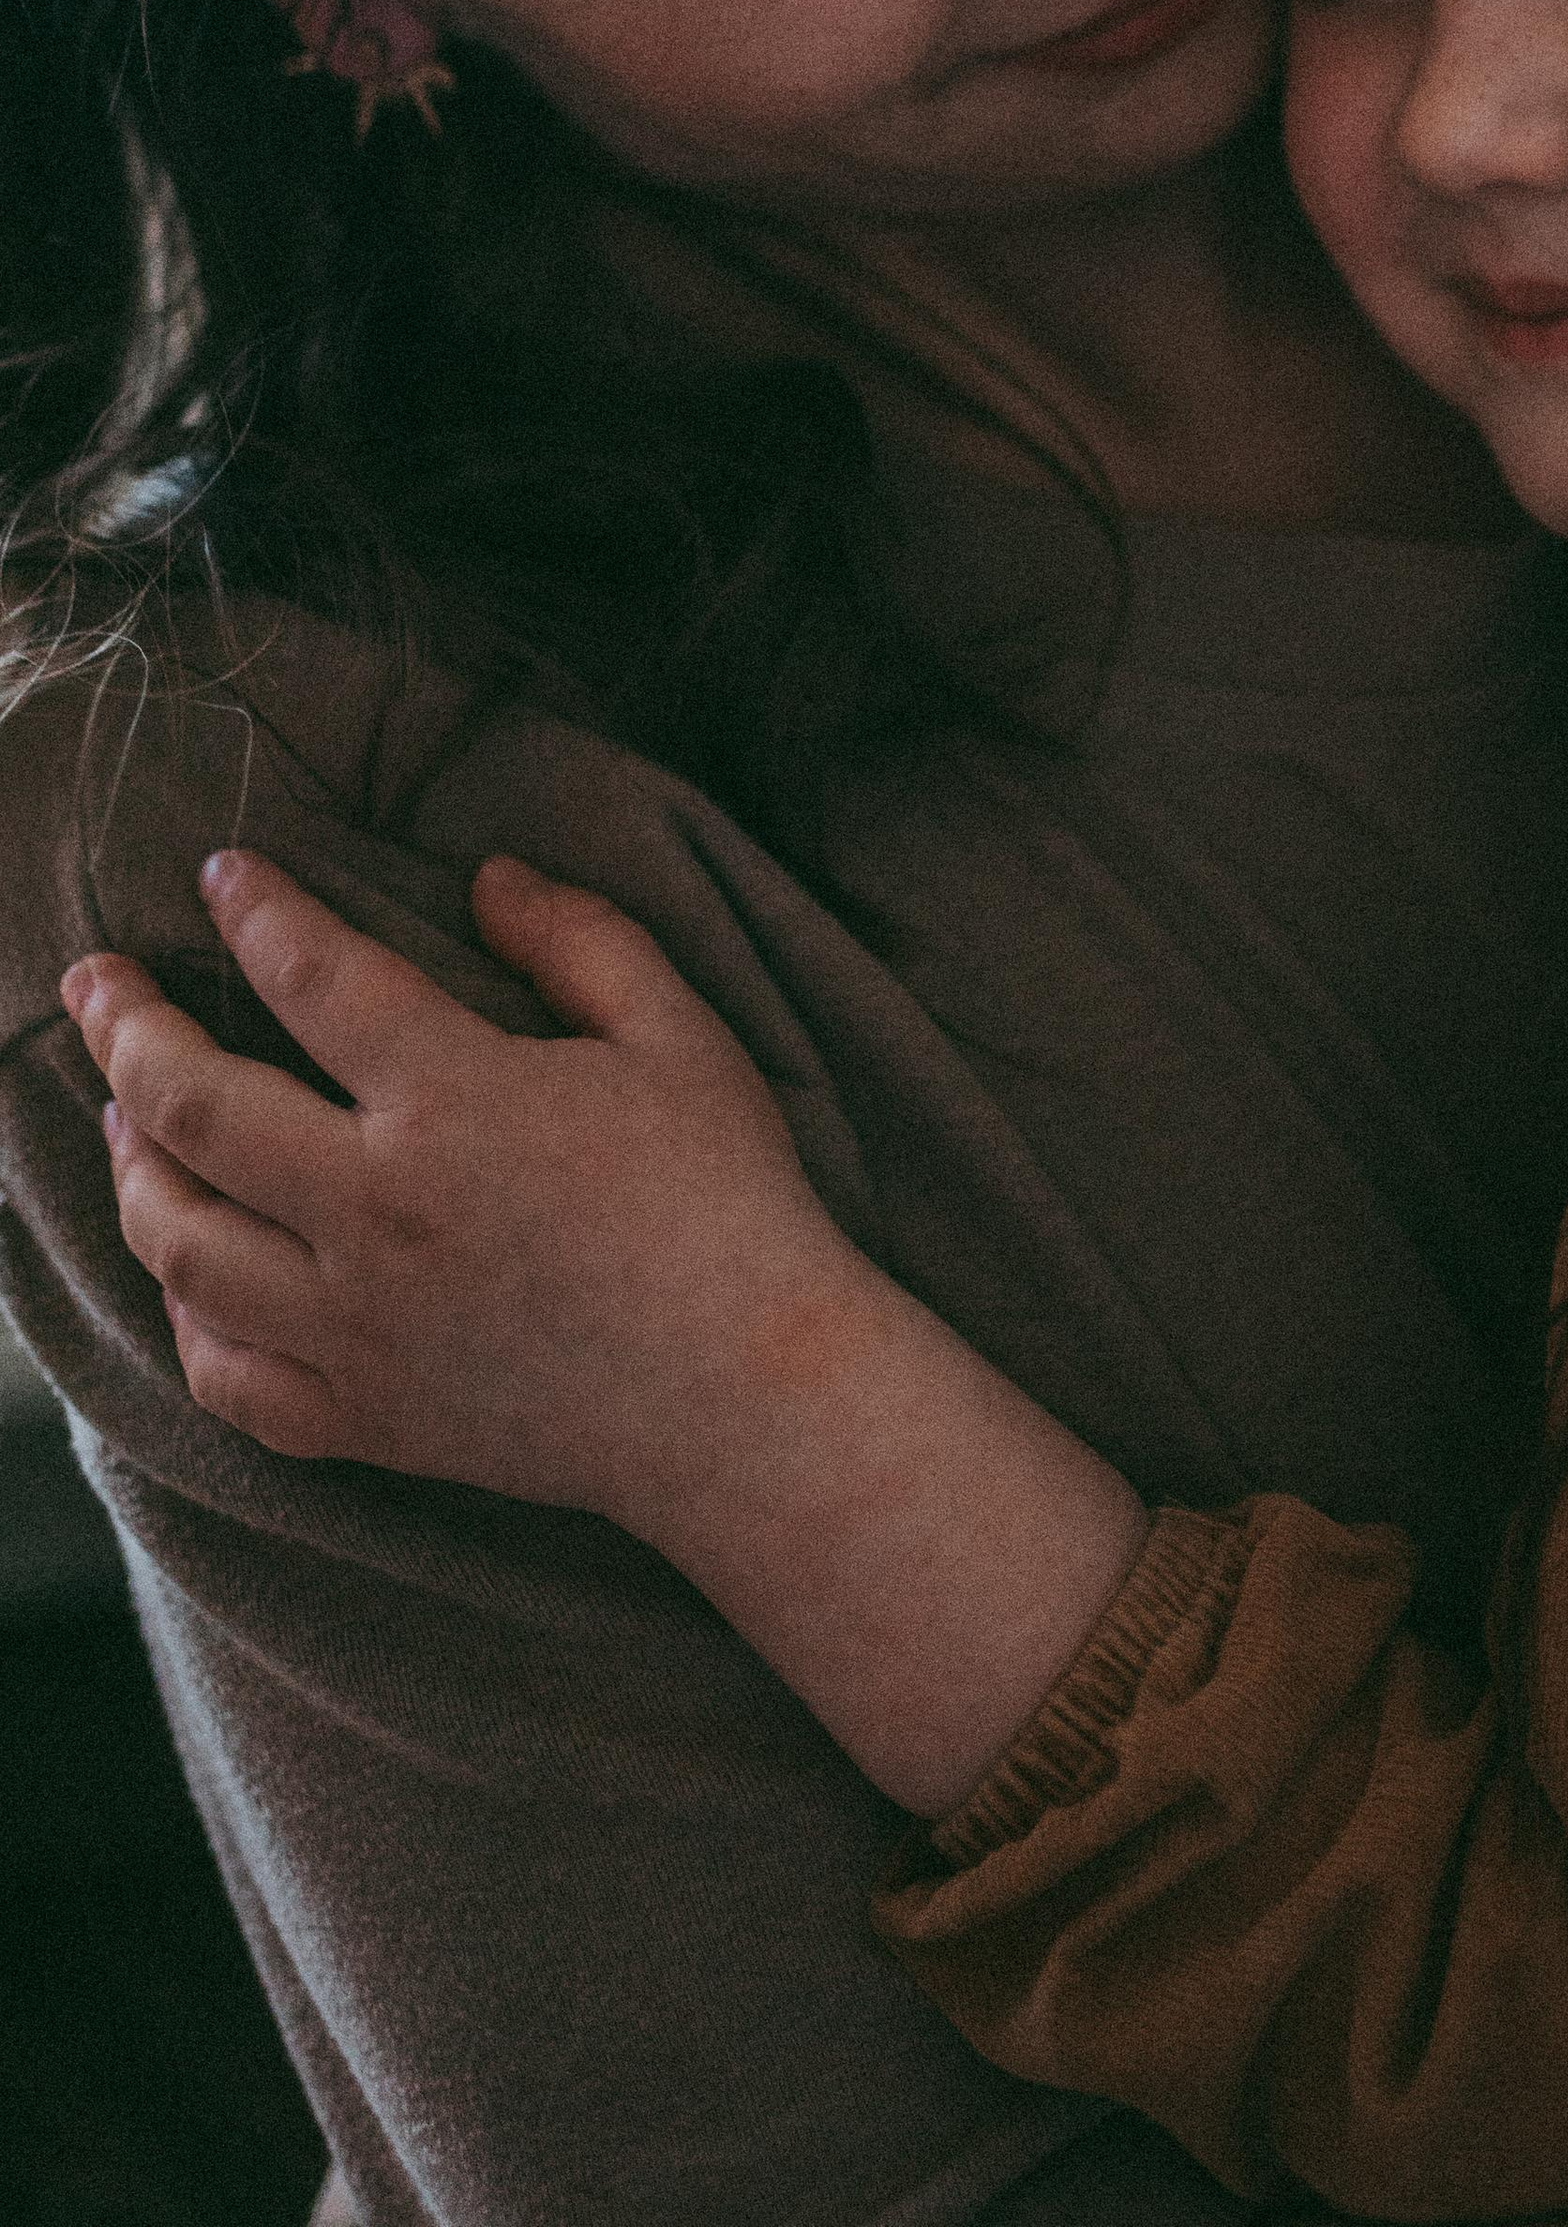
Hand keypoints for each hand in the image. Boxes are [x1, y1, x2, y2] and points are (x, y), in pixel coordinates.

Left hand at [63, 851, 876, 1539]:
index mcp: (458, 1102)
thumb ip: (580, 938)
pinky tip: (185, 1270)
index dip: (255, 911)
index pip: (312, 977)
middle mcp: (378, 1214)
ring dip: (133, 1165)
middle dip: (125, 1029)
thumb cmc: (728, 1202)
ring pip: (181, 1243)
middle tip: (93, 978)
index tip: (219, 874)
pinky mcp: (364, 1418)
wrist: (748, 1401)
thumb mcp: (680, 1034)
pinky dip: (183, 1316)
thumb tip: (487, 874)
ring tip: (121, 1113)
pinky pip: (224, 1374)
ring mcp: (357, 1327)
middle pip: (195, 1107)